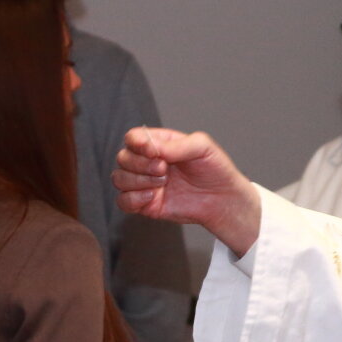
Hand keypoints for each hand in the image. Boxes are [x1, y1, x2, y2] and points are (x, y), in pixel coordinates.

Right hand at [112, 127, 262, 253]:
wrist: (222, 199)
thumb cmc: (215, 170)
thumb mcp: (202, 147)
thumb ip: (177, 145)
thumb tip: (152, 148)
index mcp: (159, 144)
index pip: (133, 137)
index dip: (136, 143)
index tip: (152, 151)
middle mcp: (148, 162)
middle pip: (123, 157)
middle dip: (141, 164)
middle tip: (164, 170)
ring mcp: (145, 183)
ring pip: (119, 178)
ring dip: (138, 181)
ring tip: (163, 183)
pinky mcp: (145, 204)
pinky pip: (123, 201)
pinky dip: (133, 199)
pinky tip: (153, 196)